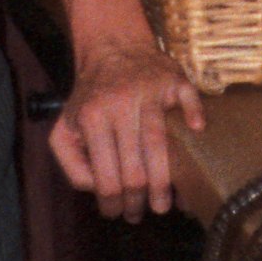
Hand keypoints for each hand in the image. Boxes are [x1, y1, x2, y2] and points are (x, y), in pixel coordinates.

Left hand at [49, 35, 202, 219]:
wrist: (112, 46)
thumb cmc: (91, 96)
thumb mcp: (64, 127)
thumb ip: (71, 162)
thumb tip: (95, 189)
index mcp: (92, 117)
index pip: (106, 174)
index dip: (112, 202)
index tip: (116, 213)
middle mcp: (120, 104)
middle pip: (135, 167)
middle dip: (138, 200)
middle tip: (140, 214)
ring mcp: (149, 91)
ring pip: (159, 144)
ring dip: (164, 182)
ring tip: (163, 205)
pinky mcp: (173, 79)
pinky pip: (188, 99)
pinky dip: (194, 114)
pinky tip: (197, 133)